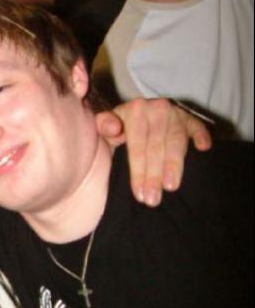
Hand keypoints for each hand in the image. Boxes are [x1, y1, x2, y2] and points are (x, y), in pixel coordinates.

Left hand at [95, 98, 211, 205]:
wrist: (134, 118)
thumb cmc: (119, 130)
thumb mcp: (106, 129)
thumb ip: (103, 126)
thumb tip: (114, 129)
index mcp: (134, 110)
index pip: (137, 144)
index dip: (138, 170)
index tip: (139, 193)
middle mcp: (156, 108)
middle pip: (156, 146)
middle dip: (154, 175)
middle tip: (153, 199)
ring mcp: (174, 113)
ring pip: (177, 141)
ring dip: (175, 166)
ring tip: (171, 187)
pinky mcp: (189, 118)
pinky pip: (197, 126)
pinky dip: (201, 135)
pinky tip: (204, 147)